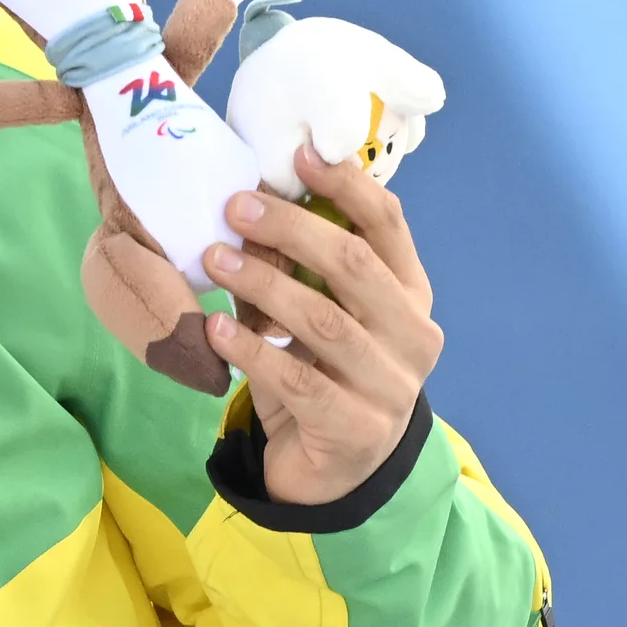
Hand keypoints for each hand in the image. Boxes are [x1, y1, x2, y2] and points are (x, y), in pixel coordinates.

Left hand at [201, 145, 443, 506]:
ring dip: (262, 283)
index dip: (346, 185)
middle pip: (354, 264)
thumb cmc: (325, 374)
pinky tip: (214, 327)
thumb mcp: (320, 314)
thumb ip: (301, 269)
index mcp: (410, 294)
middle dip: (292, 228)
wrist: (337, 471)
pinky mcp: (354, 428)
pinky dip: (250, 349)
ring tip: (214, 257)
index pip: (388, 226)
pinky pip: (296, 379)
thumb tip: (249, 203)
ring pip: (323, 320)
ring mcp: (391, 385)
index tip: (298, 155)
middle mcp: (412, 335)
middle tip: (236, 206)